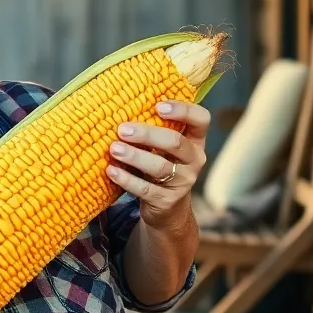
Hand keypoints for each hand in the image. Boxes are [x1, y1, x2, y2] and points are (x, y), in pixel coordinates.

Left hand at [106, 100, 210, 229]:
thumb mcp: (165, 147)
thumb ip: (155, 128)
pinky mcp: (167, 200)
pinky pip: (146, 189)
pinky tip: (111, 171)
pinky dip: (127, 179)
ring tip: (114, 149)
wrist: (167, 209)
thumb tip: (121, 104)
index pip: (201, 119)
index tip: (158, 106)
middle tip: (123, 129)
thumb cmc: (161, 165)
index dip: (183, 110)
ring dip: (134, 156)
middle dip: (148, 134)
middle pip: (176, 142)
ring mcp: (183, 182)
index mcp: (195, 141)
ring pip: (160, 166)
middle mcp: (194, 160)